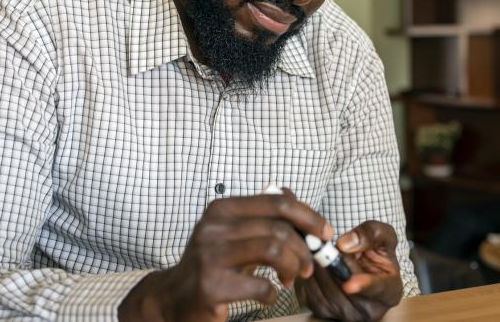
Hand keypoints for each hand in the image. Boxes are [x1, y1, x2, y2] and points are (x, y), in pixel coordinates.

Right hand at [118, 192, 332, 321]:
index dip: (309, 216)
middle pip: (279, 228)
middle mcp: (214, 228)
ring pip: (273, 250)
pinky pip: (261, 286)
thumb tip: (300, 204)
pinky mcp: (211, 286)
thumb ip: (264, 218)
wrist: (174, 298)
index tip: (325, 233)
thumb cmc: (213, 264)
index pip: (278, 202)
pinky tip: (268, 295)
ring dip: (292, 267)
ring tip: (291, 278)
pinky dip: (273, 293)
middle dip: (304, 249)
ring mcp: (210, 256)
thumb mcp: (234, 234)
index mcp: (223, 209)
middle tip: (309, 266)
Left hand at [301, 220, 402, 321]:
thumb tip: (344, 244)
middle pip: (344, 286)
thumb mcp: (383, 236)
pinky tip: (316, 265)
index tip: (349, 284)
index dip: (363, 285)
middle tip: (325, 245)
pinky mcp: (326, 313)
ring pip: (325, 288)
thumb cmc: (377, 252)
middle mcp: (371, 310)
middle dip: (333, 262)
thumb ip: (370, 234)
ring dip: (319, 267)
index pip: (377, 289)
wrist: (363, 267)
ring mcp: (348, 314)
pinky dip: (311, 275)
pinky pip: (311, 292)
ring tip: (322, 252)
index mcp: (390, 291)